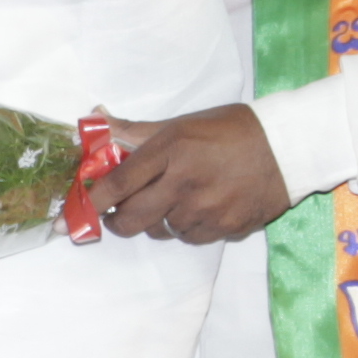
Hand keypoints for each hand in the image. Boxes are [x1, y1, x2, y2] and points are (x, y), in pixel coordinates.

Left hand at [94, 102, 297, 244]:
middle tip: (119, 212)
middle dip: (117, 220)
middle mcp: (186, 184)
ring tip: (173, 200)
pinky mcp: (228, 228)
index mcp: (171, 152)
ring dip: (158, 221)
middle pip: (131, 220)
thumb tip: (94, 119)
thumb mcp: (181, 124)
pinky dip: (186, 228)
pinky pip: (191, 238)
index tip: (68, 216)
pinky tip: (199, 209)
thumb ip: (134, 130)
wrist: (290, 146)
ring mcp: (208, 210)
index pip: (118, 184)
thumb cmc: (231, 130)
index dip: (91, 202)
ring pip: (161, 231)